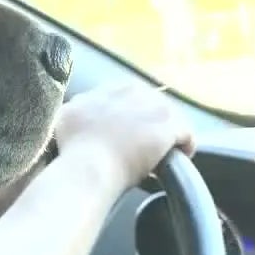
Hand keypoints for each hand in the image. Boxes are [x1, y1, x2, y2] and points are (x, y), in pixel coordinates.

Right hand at [52, 81, 195, 187]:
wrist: (89, 165)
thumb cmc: (73, 148)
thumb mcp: (66, 116)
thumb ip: (77, 107)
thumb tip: (78, 107)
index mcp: (111, 88)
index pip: (134, 96)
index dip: (135, 116)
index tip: (132, 133)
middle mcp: (135, 92)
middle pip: (155, 104)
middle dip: (153, 124)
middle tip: (149, 146)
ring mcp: (154, 108)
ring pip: (174, 117)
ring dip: (171, 134)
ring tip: (167, 152)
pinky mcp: (169, 127)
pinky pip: (187, 134)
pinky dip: (186, 146)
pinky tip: (181, 156)